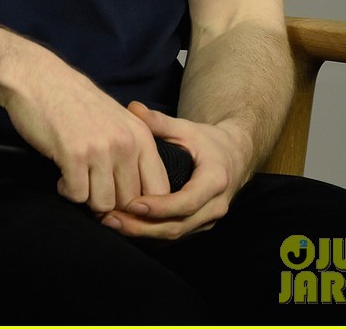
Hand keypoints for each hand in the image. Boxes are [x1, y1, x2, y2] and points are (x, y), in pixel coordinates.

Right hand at [2, 51, 169, 213]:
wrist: (39, 78)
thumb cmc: (75, 102)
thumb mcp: (117, 121)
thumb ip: (133, 153)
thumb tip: (139, 198)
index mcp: (141, 135)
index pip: (159, 189)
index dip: (141, 206)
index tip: (120, 201)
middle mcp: (126, 143)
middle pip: (129, 202)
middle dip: (109, 202)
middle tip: (91, 186)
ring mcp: (101, 148)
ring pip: (103, 204)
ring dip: (86, 197)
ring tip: (76, 177)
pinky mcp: (74, 154)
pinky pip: (77, 196)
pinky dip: (67, 190)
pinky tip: (62, 174)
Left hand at [99, 102, 251, 239]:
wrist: (234, 157)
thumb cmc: (207, 141)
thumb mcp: (186, 128)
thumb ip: (159, 121)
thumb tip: (133, 108)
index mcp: (215, 180)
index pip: (187, 202)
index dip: (160, 207)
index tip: (132, 204)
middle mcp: (215, 206)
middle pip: (178, 226)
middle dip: (142, 226)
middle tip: (111, 219)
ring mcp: (208, 221)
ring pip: (174, 236)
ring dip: (143, 234)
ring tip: (113, 224)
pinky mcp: (199, 227)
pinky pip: (174, 237)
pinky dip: (150, 236)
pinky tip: (127, 229)